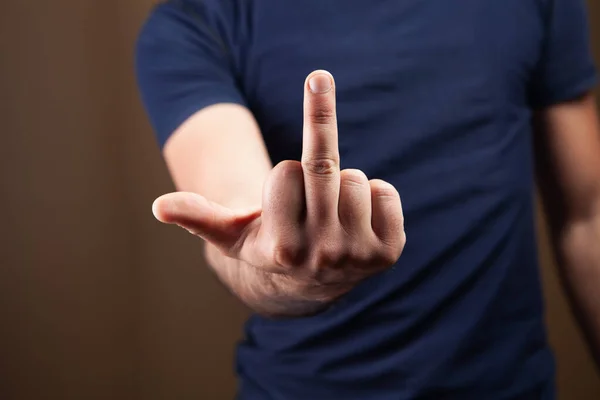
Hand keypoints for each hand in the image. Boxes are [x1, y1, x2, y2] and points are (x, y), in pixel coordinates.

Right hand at [152, 70, 405, 314]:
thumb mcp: (229, 235)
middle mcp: (323, 255)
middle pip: (324, 167)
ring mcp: (359, 256)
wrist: (309, 284)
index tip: (281, 202)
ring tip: (329, 215)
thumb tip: (159, 206)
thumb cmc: (266, 245)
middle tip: (310, 195)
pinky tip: (355, 221)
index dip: (283, 178)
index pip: (287, 170)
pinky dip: (372, 196)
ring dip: (340, 186)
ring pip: (356, 178)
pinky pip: (386, 192)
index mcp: (282, 248)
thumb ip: (197, 216)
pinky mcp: (390, 253)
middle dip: (312, 173)